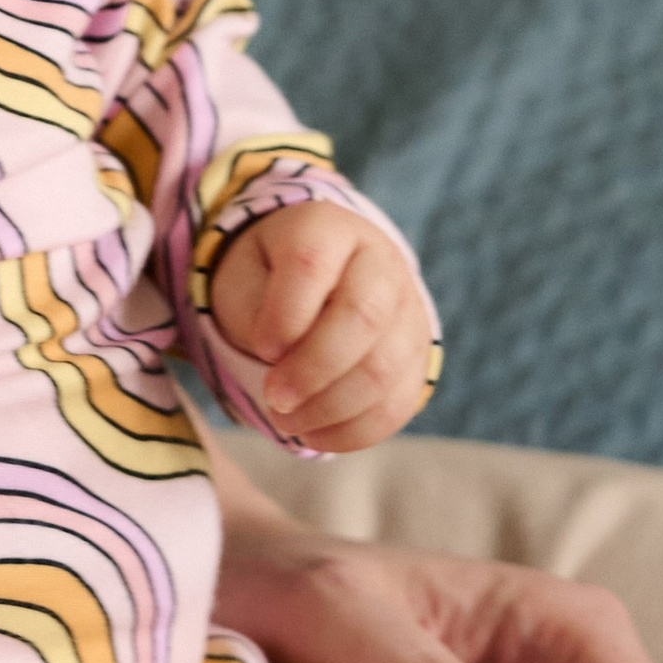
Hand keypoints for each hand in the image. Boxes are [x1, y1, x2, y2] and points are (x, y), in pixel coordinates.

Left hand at [209, 207, 431, 453]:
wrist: (316, 279)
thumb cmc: (267, 279)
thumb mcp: (243, 279)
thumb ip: (256, 313)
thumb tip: (283, 362)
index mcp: (326, 227)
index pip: (311, 265)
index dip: (284, 316)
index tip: (261, 348)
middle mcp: (379, 261)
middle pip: (364, 318)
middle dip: (313, 370)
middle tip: (274, 400)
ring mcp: (408, 309)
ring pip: (386, 368)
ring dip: (331, 408)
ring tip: (288, 421)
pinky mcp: (419, 356)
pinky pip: (399, 403)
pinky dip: (355, 431)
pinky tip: (317, 435)